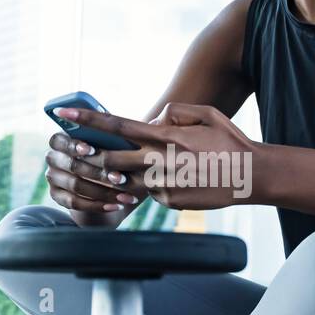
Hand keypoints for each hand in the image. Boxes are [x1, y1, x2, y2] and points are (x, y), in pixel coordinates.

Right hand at [44, 129, 139, 222]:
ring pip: (76, 185)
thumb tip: (151, 121)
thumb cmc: (119, 160)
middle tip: (119, 177)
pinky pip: (74, 202)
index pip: (60, 138)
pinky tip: (116, 206)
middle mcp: (53, 157)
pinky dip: (98, 205)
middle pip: (70, 164)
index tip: (92, 149)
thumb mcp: (122, 146)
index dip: (74, 144)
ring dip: (103, 191)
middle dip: (97, 172)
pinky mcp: (57, 197)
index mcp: (64, 138)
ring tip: (127, 195)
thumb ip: (123, 135)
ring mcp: (54, 178)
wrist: (111, 188)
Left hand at [53, 103, 259, 209]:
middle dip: (89, 156)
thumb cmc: (230, 142)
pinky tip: (170, 180)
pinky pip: (149, 193)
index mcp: (165, 136)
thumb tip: (154, 118)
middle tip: (76, 150)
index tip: (61, 115)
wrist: (252, 176)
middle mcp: (159, 161)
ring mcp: (162, 185)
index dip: (86, 120)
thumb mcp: (207, 114)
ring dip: (116, 175)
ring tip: (122, 167)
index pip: (116, 127)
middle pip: (109, 160)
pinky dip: (148, 186)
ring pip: (125, 181)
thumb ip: (176, 112)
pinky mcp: (169, 202)